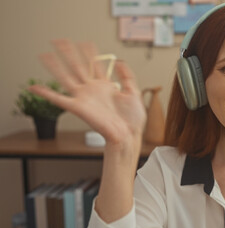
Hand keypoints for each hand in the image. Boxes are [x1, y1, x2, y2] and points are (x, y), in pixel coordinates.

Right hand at [29, 39, 146, 144]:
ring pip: (66, 78)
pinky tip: (34, 88)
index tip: (85, 42)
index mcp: (106, 86)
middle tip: (60, 41)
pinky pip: (58, 99)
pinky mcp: (77, 107)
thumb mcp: (134, 92)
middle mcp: (93, 90)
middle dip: (69, 53)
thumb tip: (119, 61)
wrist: (128, 134)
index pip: (95, 65)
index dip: (90, 53)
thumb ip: (127, 76)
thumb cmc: (132, 119)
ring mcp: (84, 98)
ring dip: (55, 66)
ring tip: (46, 55)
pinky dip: (45, 94)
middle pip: (78, 67)